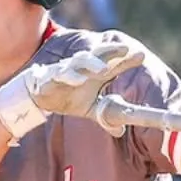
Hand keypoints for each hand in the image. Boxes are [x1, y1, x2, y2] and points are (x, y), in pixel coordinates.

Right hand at [0, 40, 143, 137]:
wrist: (39, 97)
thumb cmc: (69, 97)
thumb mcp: (89, 110)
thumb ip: (105, 118)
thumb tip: (120, 131)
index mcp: (95, 73)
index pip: (114, 64)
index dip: (127, 59)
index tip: (141, 56)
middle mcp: (83, 68)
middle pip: (99, 55)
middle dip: (112, 51)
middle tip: (126, 49)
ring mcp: (67, 70)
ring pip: (80, 61)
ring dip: (92, 63)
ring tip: (104, 68)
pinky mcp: (51, 76)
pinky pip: (60, 74)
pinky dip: (68, 75)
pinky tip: (77, 80)